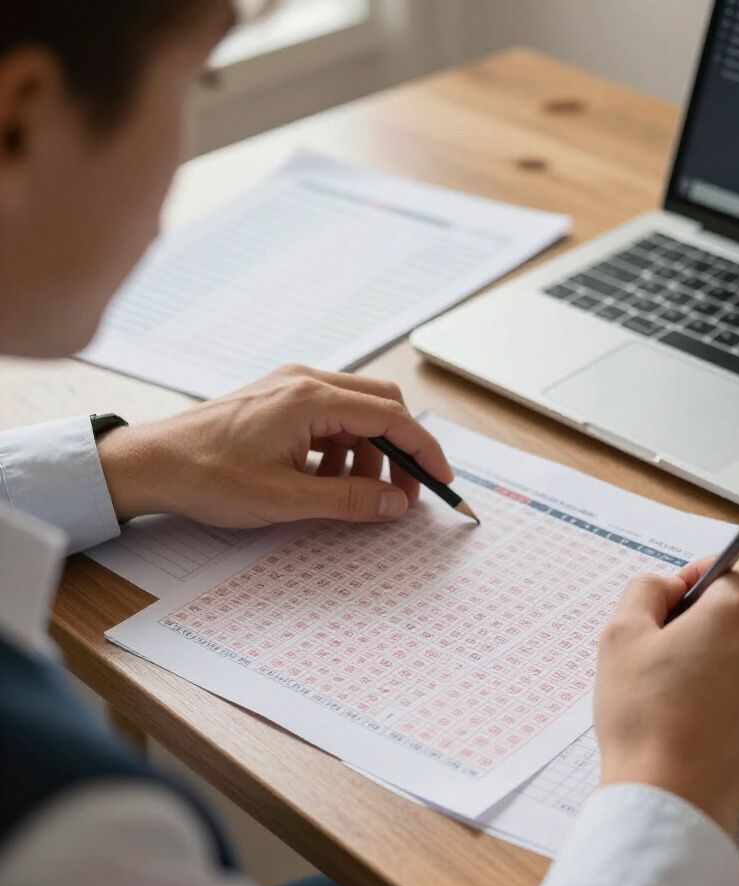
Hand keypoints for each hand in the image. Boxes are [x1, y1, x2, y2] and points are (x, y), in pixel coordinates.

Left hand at [96, 365, 453, 526]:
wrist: (150, 464)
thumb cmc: (208, 476)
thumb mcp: (286, 499)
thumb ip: (350, 499)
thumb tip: (397, 504)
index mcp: (311, 398)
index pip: (391, 417)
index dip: (423, 450)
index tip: (441, 480)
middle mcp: (306, 381)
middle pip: (381, 405)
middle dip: (400, 450)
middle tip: (405, 492)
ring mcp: (291, 387)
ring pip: (357, 413)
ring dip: (369, 453)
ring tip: (357, 494)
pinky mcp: (279, 400)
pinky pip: (330, 417)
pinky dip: (342, 448)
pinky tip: (325, 479)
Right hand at [595, 548, 738, 835]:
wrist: (672, 798)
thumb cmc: (643, 717)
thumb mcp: (620, 635)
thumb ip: (646, 589)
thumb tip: (669, 586)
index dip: (715, 567)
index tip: (685, 594)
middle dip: (725, 608)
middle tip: (680, 639)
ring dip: (738, 647)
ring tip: (691, 682)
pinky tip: (708, 712)